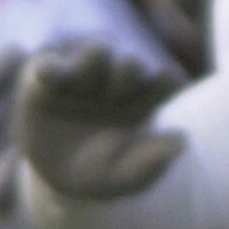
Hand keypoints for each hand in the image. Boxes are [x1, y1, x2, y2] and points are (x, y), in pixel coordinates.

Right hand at [12, 41, 187, 200]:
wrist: (54, 178)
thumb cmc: (102, 173)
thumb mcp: (125, 178)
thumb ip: (151, 164)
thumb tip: (183, 141)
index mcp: (146, 99)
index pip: (166, 80)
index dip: (167, 81)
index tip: (166, 86)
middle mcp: (117, 81)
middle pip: (132, 63)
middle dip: (129, 71)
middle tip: (116, 94)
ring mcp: (83, 75)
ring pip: (96, 50)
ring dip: (94, 59)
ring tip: (81, 81)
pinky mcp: (45, 76)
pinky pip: (48, 62)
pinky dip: (50, 65)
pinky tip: (46, 74)